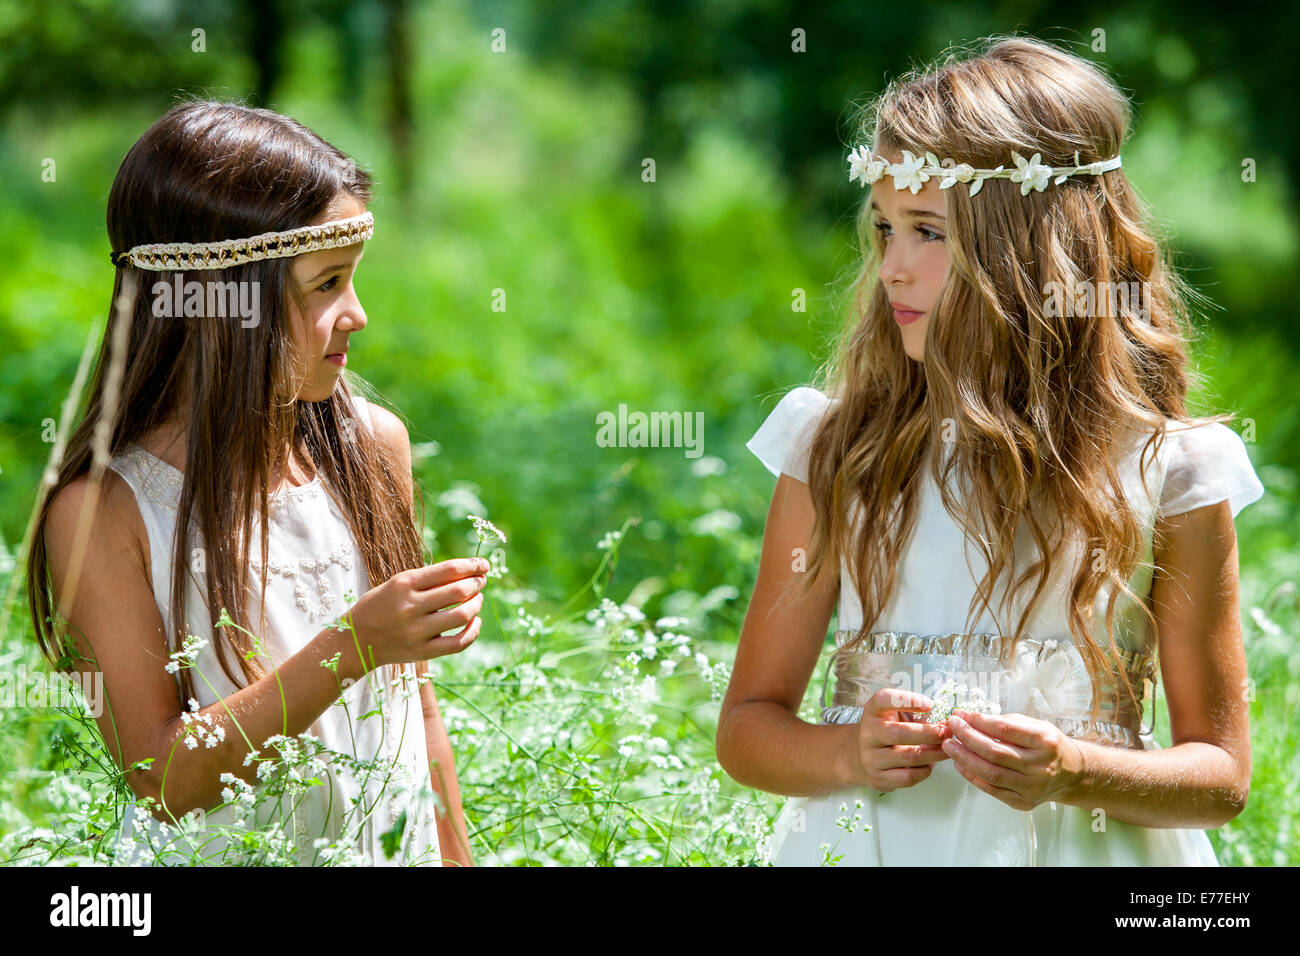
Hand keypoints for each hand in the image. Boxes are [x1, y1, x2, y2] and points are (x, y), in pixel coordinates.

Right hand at [345, 557, 489, 670]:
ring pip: (462, 615)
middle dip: (477, 583)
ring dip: (477, 604)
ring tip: (477, 599)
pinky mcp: (422, 652)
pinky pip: (458, 643)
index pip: (449, 569)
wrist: (355, 641)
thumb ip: (428, 579)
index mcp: (404, 583)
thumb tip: (467, 573)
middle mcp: (410, 606)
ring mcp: (417, 631)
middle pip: (459, 591)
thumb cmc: (381, 606)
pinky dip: (473, 631)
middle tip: (481, 582)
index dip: (473, 565)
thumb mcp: (396, 584)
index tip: (483, 565)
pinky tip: (474, 621)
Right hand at [843, 688, 951, 792]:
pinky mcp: (878, 778)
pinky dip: (925, 770)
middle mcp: (869, 733)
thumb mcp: (891, 715)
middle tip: (948, 732)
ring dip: (934, 753)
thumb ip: (914, 714)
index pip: (884, 699)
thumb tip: (947, 723)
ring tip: (947, 749)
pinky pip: (908, 777)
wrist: (856, 757)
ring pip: (909, 757)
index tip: (930, 704)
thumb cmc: (884, 731)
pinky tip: (930, 764)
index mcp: (872, 712)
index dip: (908, 700)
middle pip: (900, 733)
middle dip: (929, 733)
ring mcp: (871, 758)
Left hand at [942, 709, 1082, 810]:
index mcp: (1045, 741)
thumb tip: (968, 717)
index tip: (960, 714)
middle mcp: (1040, 766)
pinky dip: (972, 776)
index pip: (1004, 729)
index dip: (978, 721)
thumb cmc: (1048, 745)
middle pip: (994, 752)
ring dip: (964, 758)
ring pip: (990, 773)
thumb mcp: (1035, 726)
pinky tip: (960, 764)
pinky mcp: (1024, 802)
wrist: (1071, 774)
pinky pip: (992, 789)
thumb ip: (1004, 722)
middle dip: (967, 737)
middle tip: (951, 727)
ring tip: (949, 746)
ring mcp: (1032, 787)